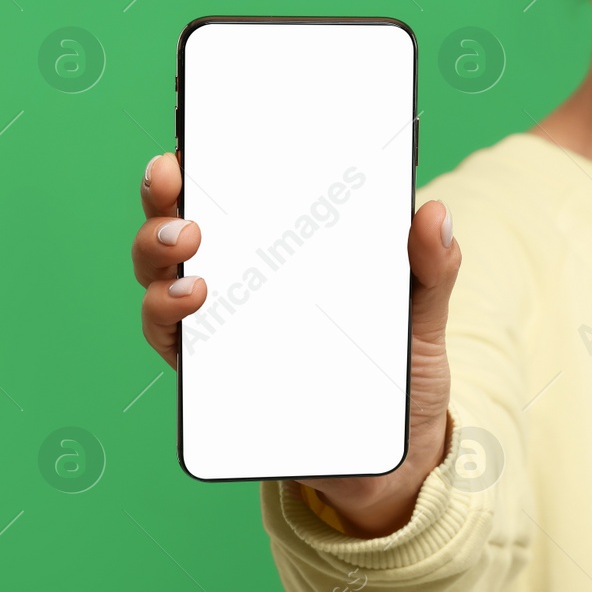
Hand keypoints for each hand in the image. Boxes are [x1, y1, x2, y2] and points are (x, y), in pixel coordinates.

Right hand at [132, 151, 461, 535]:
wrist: (395, 450)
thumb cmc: (400, 369)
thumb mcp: (423, 312)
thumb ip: (432, 266)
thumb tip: (435, 213)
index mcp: (285, 250)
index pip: (232, 195)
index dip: (200, 163)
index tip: (191, 141)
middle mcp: (242, 280)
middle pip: (179, 228)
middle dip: (163, 200)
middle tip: (178, 188)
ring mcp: (221, 326)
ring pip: (161, 279)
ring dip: (156, 257)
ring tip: (186, 250)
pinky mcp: (213, 377)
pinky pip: (170, 342)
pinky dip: (166, 317)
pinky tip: (192, 301)